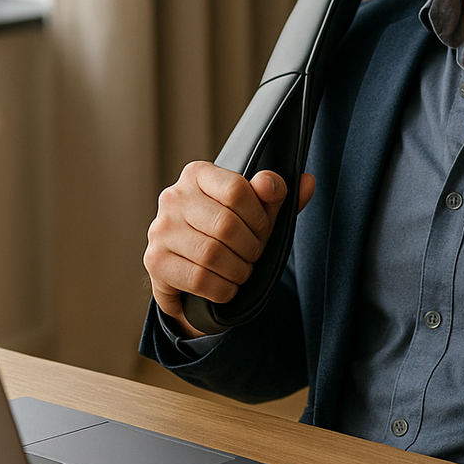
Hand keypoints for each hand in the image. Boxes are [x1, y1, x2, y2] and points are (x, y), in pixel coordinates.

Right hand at [144, 161, 314, 337]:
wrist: (191, 273)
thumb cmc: (228, 236)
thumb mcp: (255, 214)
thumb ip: (277, 199)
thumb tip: (308, 182)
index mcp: (198, 174)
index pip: (237, 189)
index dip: (259, 216)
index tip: (262, 228)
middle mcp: (173, 197)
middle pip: (226, 225)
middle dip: (251, 247)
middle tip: (254, 256)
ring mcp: (160, 229)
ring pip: (212, 254)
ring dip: (239, 271)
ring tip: (242, 271)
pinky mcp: (155, 261)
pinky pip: (199, 279)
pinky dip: (223, 289)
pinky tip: (226, 286)